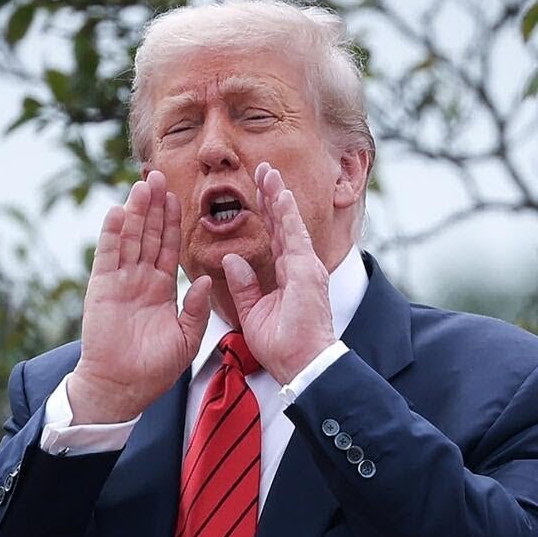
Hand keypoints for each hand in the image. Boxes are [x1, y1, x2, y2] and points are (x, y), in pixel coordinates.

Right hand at [69, 170, 212, 423]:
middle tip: (159, 176)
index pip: (169, 247)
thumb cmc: (154, 369)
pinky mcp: (101, 288)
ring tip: (142, 184)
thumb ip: (195, 308)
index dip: (173, 222)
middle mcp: (140, 279)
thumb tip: (205, 279)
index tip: (180, 197)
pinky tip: (118, 211)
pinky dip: (112, 233)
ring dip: (136, 211)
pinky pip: (108, 255)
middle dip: (154, 206)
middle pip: (149, 234)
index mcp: (161, 288)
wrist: (122, 388)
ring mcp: (119, 281)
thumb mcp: (186, 338)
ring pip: (130, 238)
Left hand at [221, 163, 335, 384]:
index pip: (275, 237)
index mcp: (288, 276)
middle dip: (272, 196)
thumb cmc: (282, 347)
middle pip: (283, 224)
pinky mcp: (307, 272)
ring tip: (268, 172)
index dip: (266, 213)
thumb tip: (230, 259)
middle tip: (262, 170)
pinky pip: (294, 236)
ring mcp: (306, 267)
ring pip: (289, 223)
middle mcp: (300, 267)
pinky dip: (286, 213)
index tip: (258, 191)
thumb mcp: (253, 313)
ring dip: (278, 196)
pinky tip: (279, 194)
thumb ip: (243, 285)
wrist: (302, 366)